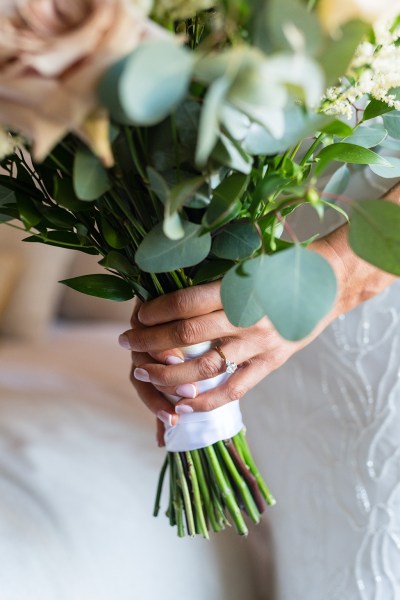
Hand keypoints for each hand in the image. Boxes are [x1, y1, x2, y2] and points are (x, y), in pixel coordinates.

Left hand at [121, 224, 395, 439]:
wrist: (331, 281)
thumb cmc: (284, 264)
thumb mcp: (248, 260)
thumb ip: (213, 275)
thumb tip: (167, 283)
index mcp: (239, 287)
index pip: (185, 303)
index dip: (155, 312)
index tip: (137, 316)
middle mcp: (247, 318)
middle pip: (186, 335)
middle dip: (149, 341)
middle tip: (127, 342)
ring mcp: (259, 344)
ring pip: (204, 367)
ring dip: (168, 374)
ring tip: (143, 374)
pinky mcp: (271, 363)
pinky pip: (235, 389)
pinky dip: (207, 400)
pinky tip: (183, 404)